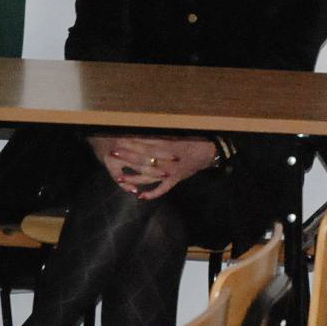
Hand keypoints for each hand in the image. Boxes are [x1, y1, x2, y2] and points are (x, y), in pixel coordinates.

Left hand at [90, 134, 219, 200]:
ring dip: (135, 177)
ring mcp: (170, 173)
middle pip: (145, 159)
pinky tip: (141, 197)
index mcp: (168, 147)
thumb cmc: (197, 139)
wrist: (212, 151)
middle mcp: (167, 161)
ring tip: (120, 177)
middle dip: (129, 156)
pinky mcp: (175, 179)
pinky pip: (163, 188)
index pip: (146, 144)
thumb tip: (147, 129)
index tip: (120, 138)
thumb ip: (165, 134)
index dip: (133, 142)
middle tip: (114, 153)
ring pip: (150, 176)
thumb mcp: (182, 133)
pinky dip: (153, 193)